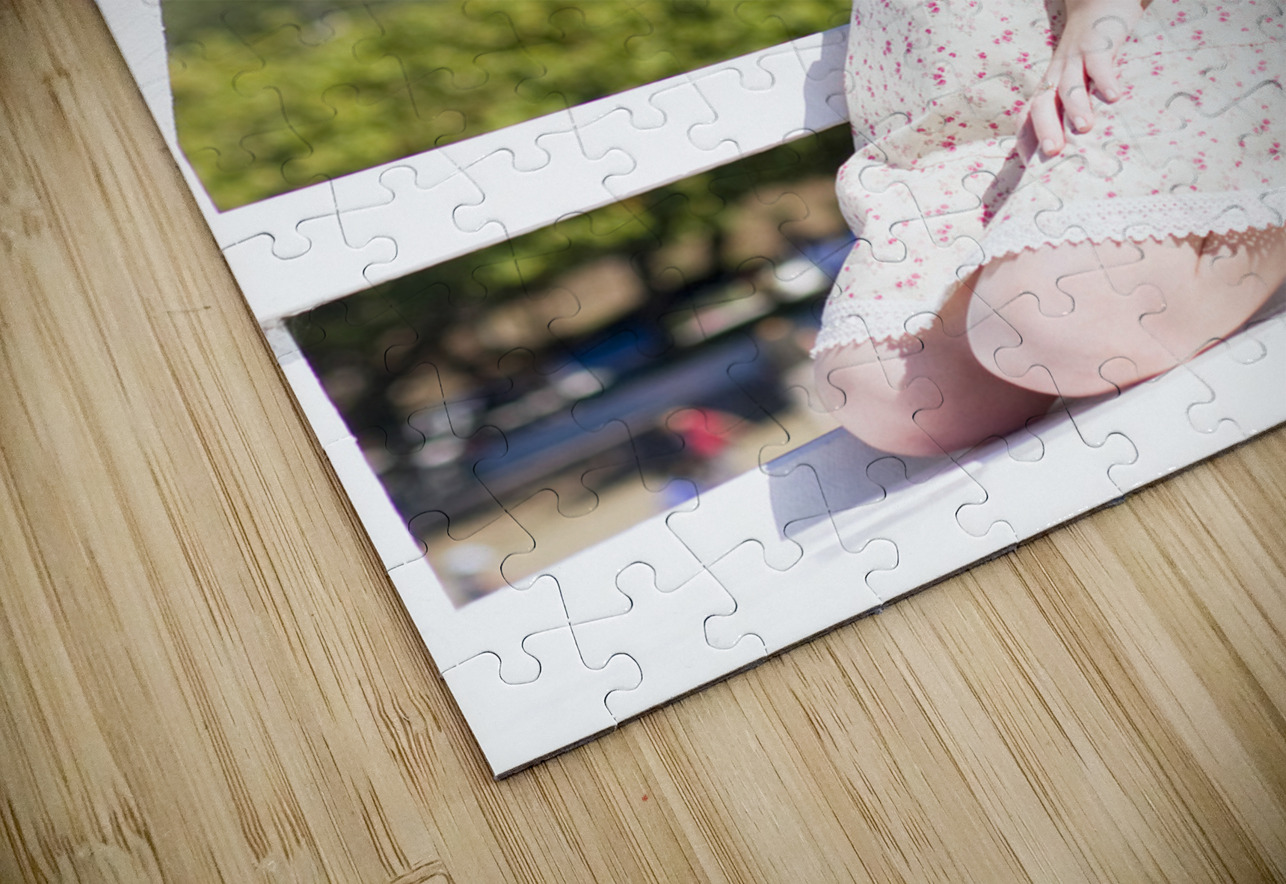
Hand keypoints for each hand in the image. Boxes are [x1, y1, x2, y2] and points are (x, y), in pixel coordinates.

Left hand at [1030, 0, 1144, 155]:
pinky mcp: (1098, 44)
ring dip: (1075, 107)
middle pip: (1042, 103)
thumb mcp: (1077, 76)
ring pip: (1068, 84)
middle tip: (1052, 153)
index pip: (1028, 114)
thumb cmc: (1090, 50)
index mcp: (1050, 85)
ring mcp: (1076, 59)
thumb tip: (1080, 145)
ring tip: (1085, 129)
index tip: (1029, 164)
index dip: (1025, 137)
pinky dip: (1105, 79)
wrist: (1099, 2)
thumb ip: (1076, 104)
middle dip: (1044, 129)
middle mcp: (1058, 75)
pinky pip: (1099, 62)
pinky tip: (1115, 97)